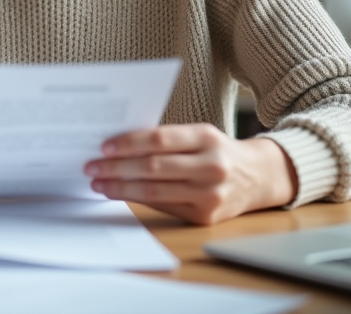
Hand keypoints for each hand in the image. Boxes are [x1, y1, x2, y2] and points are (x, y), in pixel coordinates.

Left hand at [83, 124, 296, 224]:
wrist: (259, 177)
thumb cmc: (218, 151)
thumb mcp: (200, 135)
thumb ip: (167, 139)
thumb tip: (118, 146)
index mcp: (207, 138)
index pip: (160, 138)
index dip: (128, 143)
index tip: (103, 146)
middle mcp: (211, 166)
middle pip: (153, 167)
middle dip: (116, 167)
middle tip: (91, 167)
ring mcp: (209, 194)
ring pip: (154, 191)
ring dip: (121, 188)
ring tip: (99, 184)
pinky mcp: (205, 216)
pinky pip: (163, 206)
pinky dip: (137, 200)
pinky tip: (121, 194)